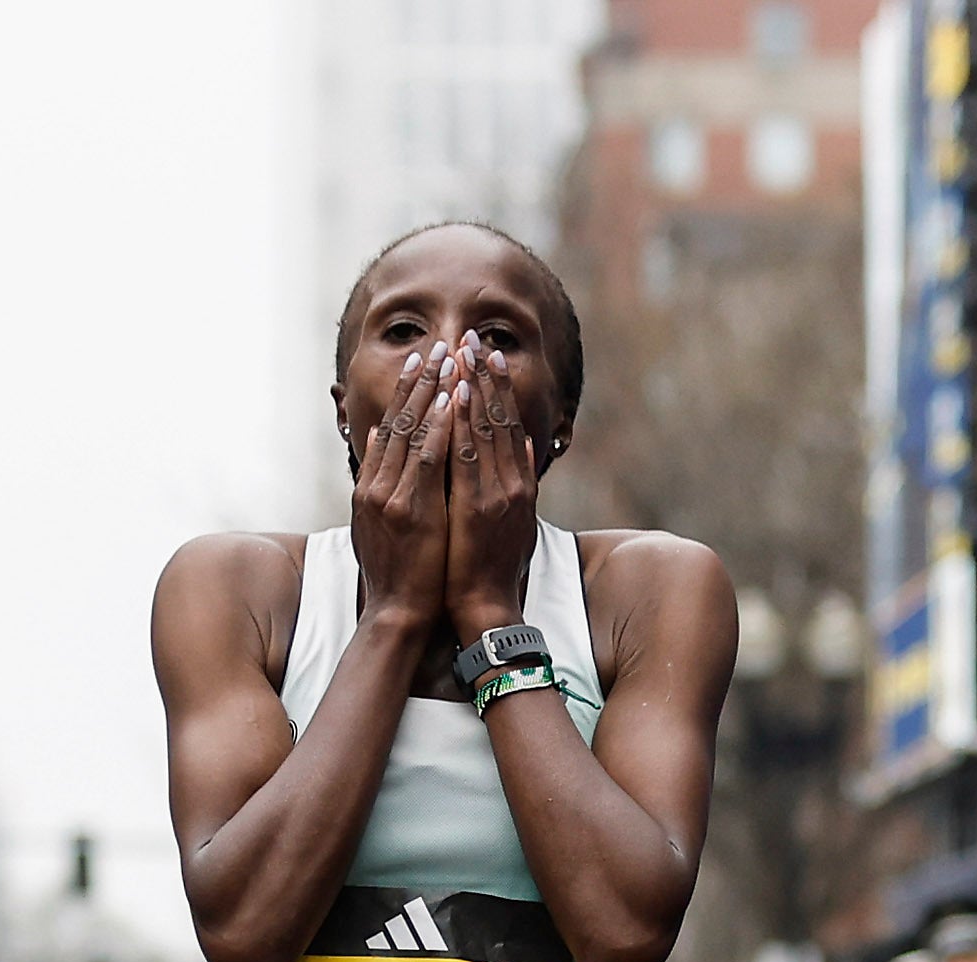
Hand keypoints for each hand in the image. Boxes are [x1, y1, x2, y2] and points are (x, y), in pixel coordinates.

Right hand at [346, 341, 454, 645]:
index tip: (423, 361)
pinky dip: (439, 426)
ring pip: (412, 431)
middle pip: (399, 420)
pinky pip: (428, 458)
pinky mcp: (411, 509)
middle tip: (437, 345)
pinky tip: (452, 399)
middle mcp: (377, 485)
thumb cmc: (399, 574)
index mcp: (372, 487)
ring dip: (432, 391)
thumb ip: (379, 481)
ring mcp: (392, 496)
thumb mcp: (379, 522)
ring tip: (449, 358)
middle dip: (420, 381)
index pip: (390, 428)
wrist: (397, 613)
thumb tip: (378, 440)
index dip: (407, 393)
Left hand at [440, 334, 542, 644]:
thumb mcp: (515, 520)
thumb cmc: (494, 569)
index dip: (497, 386)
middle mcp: (511, 483)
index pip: (507, 424)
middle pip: (498, 417)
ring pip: (484, 429)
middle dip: (484, 375)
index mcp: (519, 484)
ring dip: (472, 387)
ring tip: (461, 353)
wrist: (486, 608)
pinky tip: (454, 396)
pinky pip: (466, 455)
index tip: (487, 353)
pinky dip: (461, 423)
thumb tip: (523, 443)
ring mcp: (495, 494)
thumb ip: (518, 480)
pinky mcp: (476, 508)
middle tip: (472, 337)